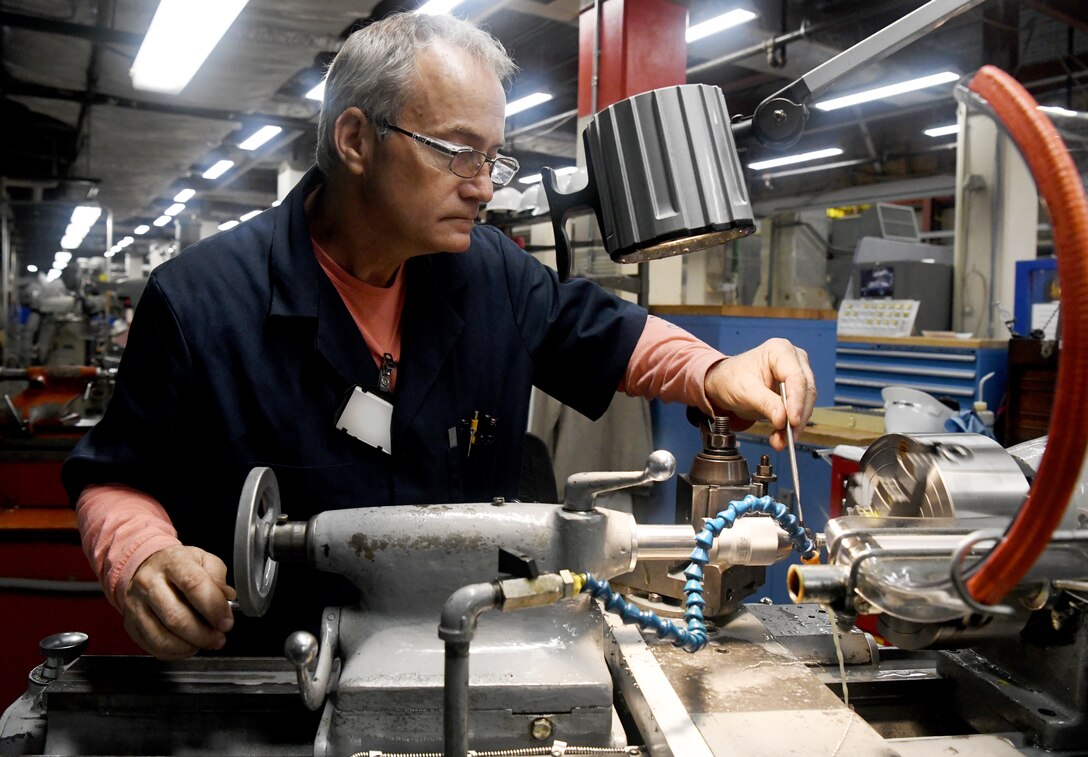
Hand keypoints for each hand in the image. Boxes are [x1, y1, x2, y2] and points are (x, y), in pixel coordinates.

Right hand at [122, 545, 236, 659]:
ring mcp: (136, 605)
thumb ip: (218, 577)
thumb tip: (227, 597)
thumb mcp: (203, 560)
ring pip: (162, 637)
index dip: (213, 607)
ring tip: (204, 643)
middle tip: (219, 638)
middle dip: (203, 634)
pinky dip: (174, 653)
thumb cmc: (178, 567)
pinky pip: (152, 646)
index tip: (226, 622)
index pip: (193, 584)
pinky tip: (187, 646)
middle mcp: (149, 583)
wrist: (145, 568)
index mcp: (172, 562)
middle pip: (175, 617)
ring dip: (189, 646)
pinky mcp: (130, 625)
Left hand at [703, 338, 815, 450]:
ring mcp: (797, 374)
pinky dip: (791, 425)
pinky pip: (799, 409)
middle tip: (788, 436)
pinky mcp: (795, 390)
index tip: (792, 421)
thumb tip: (783, 419)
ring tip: (781, 440)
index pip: (796, 377)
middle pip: (805, 390)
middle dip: (797, 416)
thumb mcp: (744, 390)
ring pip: (805, 402)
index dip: (797, 401)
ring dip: (795, 425)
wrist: (724, 383)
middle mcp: (793, 360)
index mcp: (780, 350)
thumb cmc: (731, 378)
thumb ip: (765, 403)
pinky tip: (781, 436)